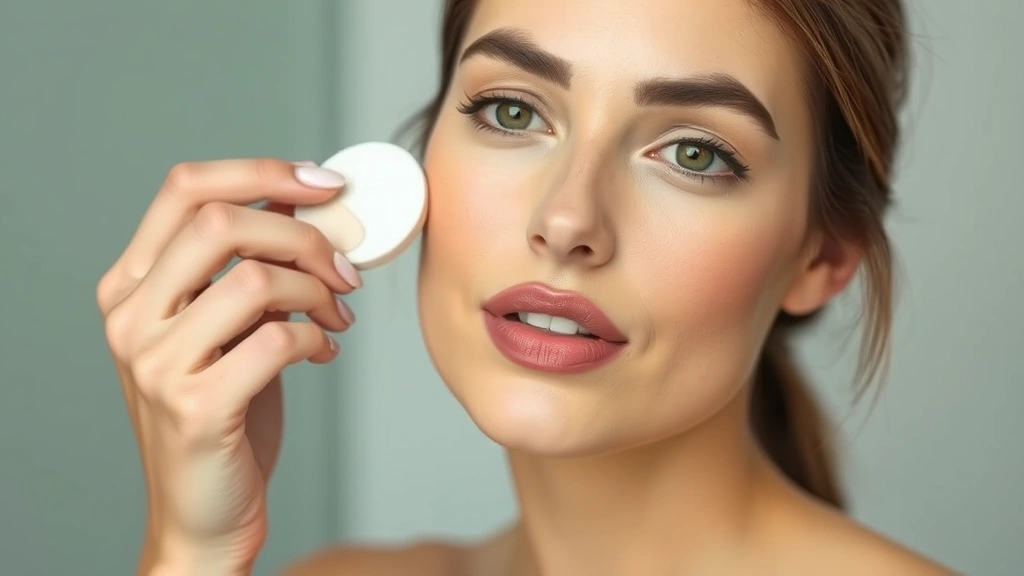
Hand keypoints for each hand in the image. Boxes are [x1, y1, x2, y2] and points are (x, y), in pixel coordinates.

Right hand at [96, 159, 360, 573]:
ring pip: (257, 279)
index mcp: (130, 285)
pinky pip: (278, 339)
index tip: (326, 185)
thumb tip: (303, 197)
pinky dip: (316, 339)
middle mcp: (130, 317)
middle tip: (345, 268)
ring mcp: (156, 363)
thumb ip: (246, 264)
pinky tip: (321, 352)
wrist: (202, 513)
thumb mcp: (223, 326)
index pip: (185, 189)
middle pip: (222, 223)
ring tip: (336, 318)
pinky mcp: (195, 407)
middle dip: (304, 236)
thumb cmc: (221, 411)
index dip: (262, 172)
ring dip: (318, 292)